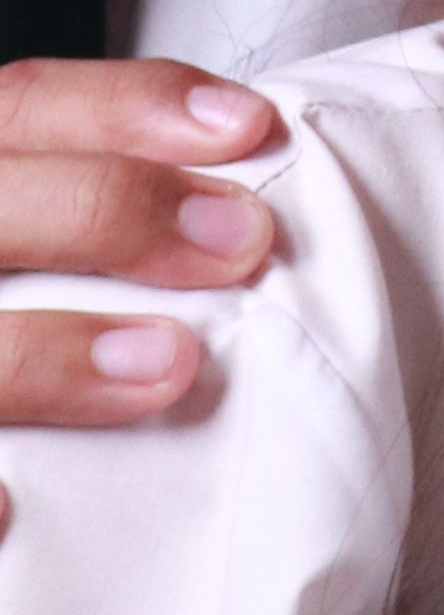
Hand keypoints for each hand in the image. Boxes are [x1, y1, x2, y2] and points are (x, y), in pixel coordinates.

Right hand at [0, 59, 282, 443]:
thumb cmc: (7, 293)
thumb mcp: (24, 235)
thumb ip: (84, 214)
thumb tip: (233, 221)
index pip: (18, 105)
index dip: (131, 104)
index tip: (249, 127)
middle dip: (118, 210)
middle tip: (239, 245)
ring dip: (54, 355)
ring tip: (170, 367)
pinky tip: (13, 510)